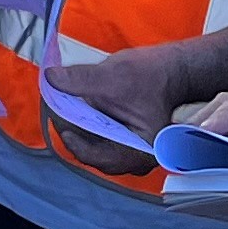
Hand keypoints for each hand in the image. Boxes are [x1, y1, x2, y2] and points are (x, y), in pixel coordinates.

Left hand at [57, 40, 214, 144]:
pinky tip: (81, 107)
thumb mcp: (114, 75)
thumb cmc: (154, 75)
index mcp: (141, 152)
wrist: (176, 69)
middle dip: (74, 131)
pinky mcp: (128, 140)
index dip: (73, 139)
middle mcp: (137, 158)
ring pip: (97, 147)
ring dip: (80, 128)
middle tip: (57, 109)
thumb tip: (51, 79)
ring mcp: (133, 151)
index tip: (56, 118)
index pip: (97, 157)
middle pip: (95, 154)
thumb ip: (82, 80)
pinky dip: (89, 125)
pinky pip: (103, 139)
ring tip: (66, 106)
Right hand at [177, 88, 227, 158]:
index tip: (205, 130)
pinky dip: (185, 143)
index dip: (220, 119)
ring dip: (185, 138)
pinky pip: (192, 131)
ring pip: (196, 121)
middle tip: (179, 149)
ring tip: (176, 158)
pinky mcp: (209, 125)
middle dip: (194, 130)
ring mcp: (217, 114)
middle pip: (208, 113)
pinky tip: (179, 160)